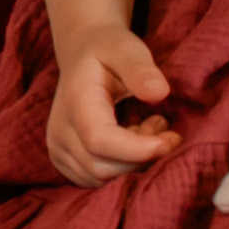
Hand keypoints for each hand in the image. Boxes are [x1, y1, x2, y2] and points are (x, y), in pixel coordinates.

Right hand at [45, 21, 175, 184]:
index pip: (99, 140)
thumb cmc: (107, 49)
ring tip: (146, 126)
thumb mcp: (126, 48)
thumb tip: (160, 93)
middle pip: (103, 167)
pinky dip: (121, 167)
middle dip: (142, 156)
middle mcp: (59, 130)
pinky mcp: (64, 160)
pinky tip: (131, 139)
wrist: (81, 53)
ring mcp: (58, 149)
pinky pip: (97, 179)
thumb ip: (140, 69)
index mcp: (75, 102)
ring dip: (133, 161)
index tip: (171, 139)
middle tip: (162, 124)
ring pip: (102, 177)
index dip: (138, 149)